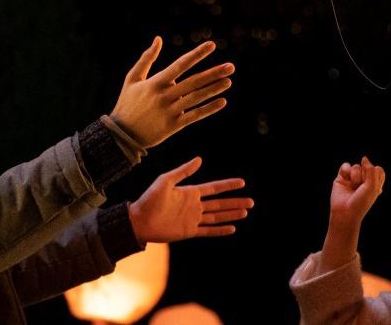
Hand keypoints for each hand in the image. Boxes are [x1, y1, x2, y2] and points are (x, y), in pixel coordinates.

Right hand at [110, 36, 233, 147]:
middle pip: (193, 82)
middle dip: (213, 73)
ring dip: (213, 89)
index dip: (197, 54)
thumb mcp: (132, 78)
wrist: (122, 135)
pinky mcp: (173, 126)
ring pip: (196, 98)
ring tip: (229, 81)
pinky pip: (194, 116)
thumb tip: (158, 39)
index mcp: (155, 82)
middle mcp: (164, 96)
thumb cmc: (127, 103)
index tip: (212, 45)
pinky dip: (208, 109)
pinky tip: (222, 102)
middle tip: (231, 66)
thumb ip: (146, 58)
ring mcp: (169, 111)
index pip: (180, 65)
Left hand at [128, 156, 252, 241]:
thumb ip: (183, 171)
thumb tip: (200, 159)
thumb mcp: (166, 180)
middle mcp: (194, 205)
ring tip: (245, 212)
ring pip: (217, 216)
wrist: (139, 221)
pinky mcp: (189, 231)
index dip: (228, 185)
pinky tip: (231, 228)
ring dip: (231, 214)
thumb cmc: (149, 199)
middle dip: (235, 202)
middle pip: (220, 203)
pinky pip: (208, 230)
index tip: (242, 182)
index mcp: (190, 192)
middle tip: (251, 202)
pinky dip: (220, 230)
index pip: (214, 188)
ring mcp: (193, 219)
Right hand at [327, 156, 385, 228]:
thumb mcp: (372, 186)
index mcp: (375, 184)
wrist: (345, 212)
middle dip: (364, 177)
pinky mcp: (342, 177)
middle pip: (367, 167)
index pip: (378, 170)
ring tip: (353, 187)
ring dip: (355, 177)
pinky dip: (346, 172)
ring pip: (356, 167)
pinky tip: (346, 180)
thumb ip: (371, 169)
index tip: (371, 187)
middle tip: (361, 189)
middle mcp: (364, 181)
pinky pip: (345, 166)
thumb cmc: (361, 202)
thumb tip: (364, 158)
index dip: (375, 175)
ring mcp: (352, 179)